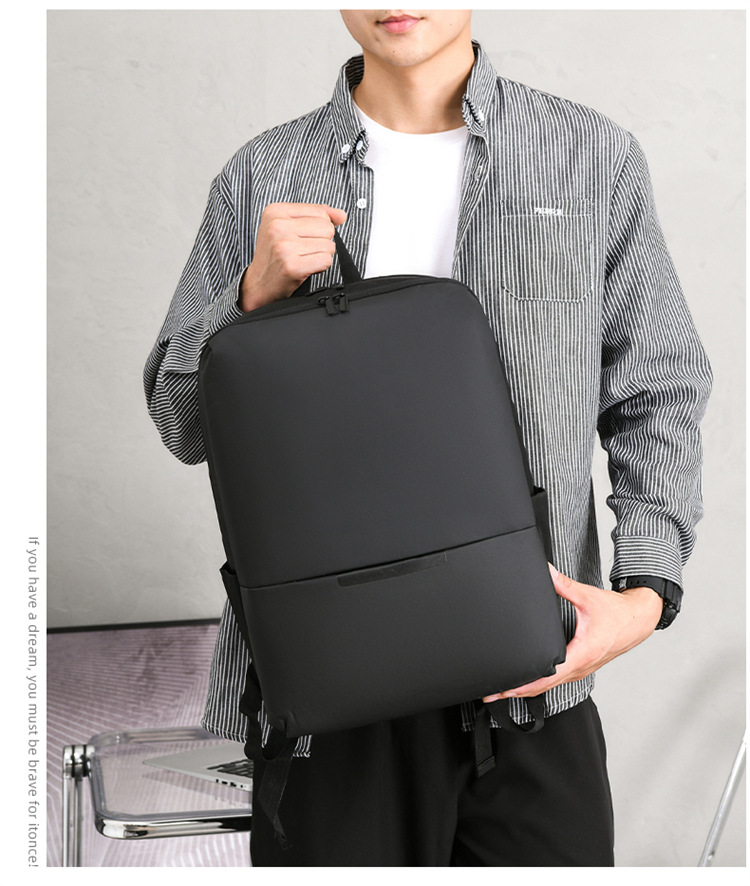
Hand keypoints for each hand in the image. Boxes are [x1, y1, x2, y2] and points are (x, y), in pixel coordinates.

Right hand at [239, 202, 347, 311]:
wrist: (259, 284)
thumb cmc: (275, 255)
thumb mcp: (287, 226)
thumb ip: (315, 216)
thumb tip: (341, 215)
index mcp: (276, 211)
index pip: (320, 211)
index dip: (320, 227)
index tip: (303, 236)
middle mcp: (278, 226)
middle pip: (327, 227)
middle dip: (322, 241)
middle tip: (303, 250)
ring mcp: (284, 247)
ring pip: (329, 245)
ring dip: (321, 255)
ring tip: (303, 259)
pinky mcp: (292, 266)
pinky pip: (326, 260)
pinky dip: (320, 266)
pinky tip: (305, 268)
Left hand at [483, 563, 663, 700]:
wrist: (639, 620)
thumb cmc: (617, 613)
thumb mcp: (588, 597)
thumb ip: (563, 584)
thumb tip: (545, 571)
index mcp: (581, 653)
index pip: (547, 676)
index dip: (523, 685)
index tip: (504, 689)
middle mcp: (581, 667)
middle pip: (544, 687)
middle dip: (516, 692)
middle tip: (491, 694)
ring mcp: (582, 670)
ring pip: (550, 687)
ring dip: (527, 690)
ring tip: (503, 691)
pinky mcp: (582, 667)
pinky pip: (558, 681)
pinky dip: (539, 685)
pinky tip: (527, 682)